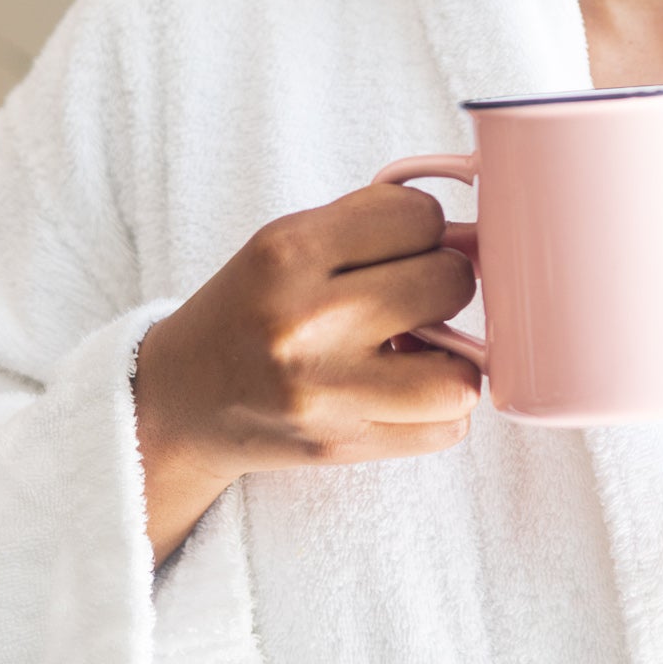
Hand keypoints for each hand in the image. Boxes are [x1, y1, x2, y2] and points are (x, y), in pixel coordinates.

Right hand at [131, 182, 482, 561]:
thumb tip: (479, 238)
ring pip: (459, 374)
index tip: (400, 246)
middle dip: (442, 285)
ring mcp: (324, 392)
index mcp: (288, 251)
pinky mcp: (338, 448)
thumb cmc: (253, 308)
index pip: (419, 215)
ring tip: (415, 349)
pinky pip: (445, 429)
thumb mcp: (291, 242)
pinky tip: (400, 391)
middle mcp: (305, 321)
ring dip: (450, 360)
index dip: (423, 227)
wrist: (182, 399)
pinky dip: (438, 410)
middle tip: (409, 297)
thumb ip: (376, 226)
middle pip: (449, 283)